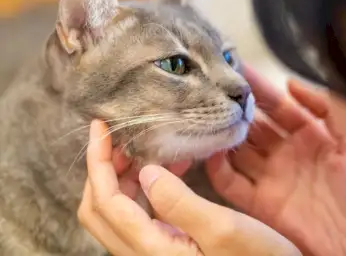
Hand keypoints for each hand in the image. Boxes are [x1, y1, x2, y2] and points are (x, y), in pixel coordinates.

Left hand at [78, 120, 300, 255]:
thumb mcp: (224, 228)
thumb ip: (180, 203)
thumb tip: (146, 173)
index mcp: (153, 251)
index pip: (106, 203)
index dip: (97, 162)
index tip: (102, 127)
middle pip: (100, 211)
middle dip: (102, 169)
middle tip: (120, 137)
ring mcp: (155, 255)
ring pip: (118, 214)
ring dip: (122, 178)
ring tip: (146, 149)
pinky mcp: (169, 252)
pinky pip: (140, 218)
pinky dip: (143, 190)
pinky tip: (170, 171)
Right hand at [205, 66, 345, 255]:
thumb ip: (328, 108)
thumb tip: (292, 83)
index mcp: (313, 135)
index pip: (280, 106)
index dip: (260, 88)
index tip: (238, 68)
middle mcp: (289, 154)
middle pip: (256, 125)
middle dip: (236, 107)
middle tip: (214, 87)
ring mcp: (274, 179)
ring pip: (240, 151)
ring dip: (224, 134)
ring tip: (207, 114)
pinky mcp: (263, 206)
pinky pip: (233, 186)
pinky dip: (219, 170)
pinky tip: (213, 151)